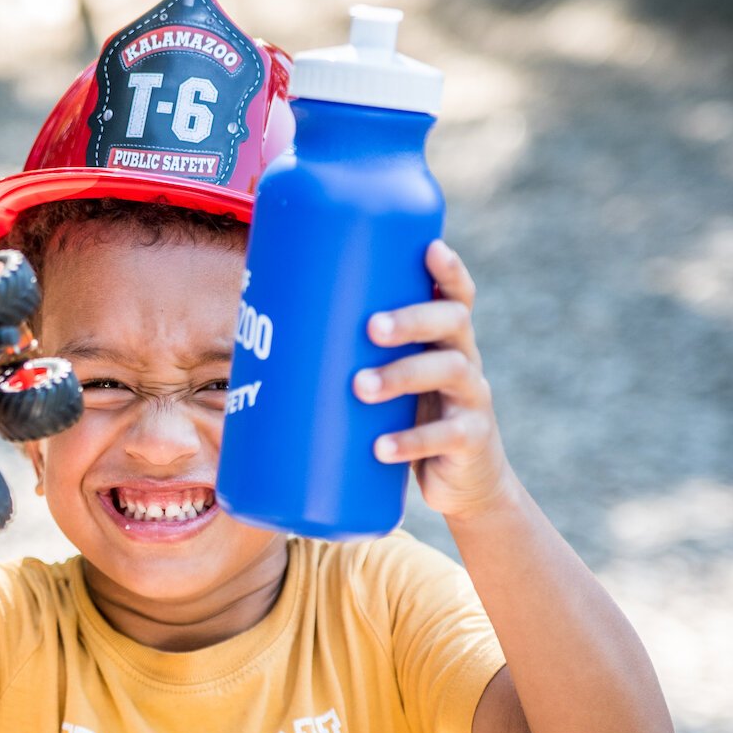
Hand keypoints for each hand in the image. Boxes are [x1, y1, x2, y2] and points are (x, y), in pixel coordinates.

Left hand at [351, 240, 518, 520]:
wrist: (463, 484)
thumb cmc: (409, 420)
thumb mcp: (390, 385)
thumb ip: (350, 362)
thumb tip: (259, 344)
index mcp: (445, 341)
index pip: (456, 296)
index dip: (450, 270)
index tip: (430, 248)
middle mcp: (465, 360)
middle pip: (452, 322)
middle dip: (411, 319)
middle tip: (370, 327)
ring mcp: (473, 400)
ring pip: (448, 372)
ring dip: (401, 375)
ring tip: (360, 387)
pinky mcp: (472, 441)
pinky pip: (446, 436)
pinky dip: (411, 442)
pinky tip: (381, 448)